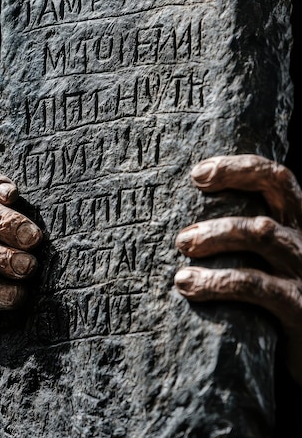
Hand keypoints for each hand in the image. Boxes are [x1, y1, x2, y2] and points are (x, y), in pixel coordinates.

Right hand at [0, 167, 41, 399]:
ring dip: (0, 257)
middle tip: (34, 237)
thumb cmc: (31, 276)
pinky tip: (17, 295)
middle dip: (5, 221)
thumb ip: (42, 232)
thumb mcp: (38, 249)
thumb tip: (80, 217)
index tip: (14, 194)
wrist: (9, 329)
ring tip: (29, 268)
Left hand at [174, 154, 301, 385]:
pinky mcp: (297, 306)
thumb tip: (182, 221)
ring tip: (182, 244)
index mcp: (294, 223)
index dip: (240, 167)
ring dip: (215, 234)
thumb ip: (239, 239)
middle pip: (277, 188)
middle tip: (191, 189)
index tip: (197, 173)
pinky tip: (188, 284)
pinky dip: (218, 281)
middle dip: (231, 181)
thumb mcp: (263, 262)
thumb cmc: (273, 299)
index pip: (276, 177)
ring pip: (261, 232)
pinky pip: (256, 285)